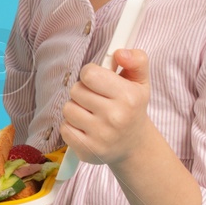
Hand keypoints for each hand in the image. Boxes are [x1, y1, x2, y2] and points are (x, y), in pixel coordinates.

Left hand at [59, 48, 152, 167]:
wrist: (135, 146)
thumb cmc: (132, 108)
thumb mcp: (140, 81)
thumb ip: (136, 60)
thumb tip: (120, 53)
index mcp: (128, 97)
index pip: (89, 74)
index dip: (90, 74)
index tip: (98, 81)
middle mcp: (115, 118)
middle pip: (75, 90)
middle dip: (83, 92)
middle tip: (96, 100)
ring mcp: (101, 136)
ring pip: (68, 109)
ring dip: (76, 109)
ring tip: (91, 114)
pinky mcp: (88, 151)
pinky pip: (65, 129)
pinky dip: (72, 127)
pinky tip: (86, 129)